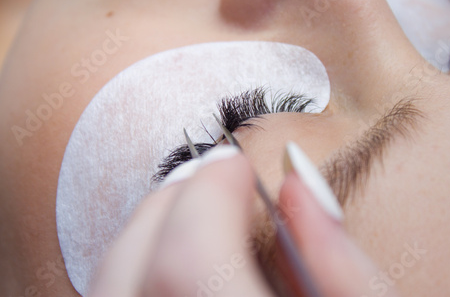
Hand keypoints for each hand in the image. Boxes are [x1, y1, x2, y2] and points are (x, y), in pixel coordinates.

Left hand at [88, 145, 400, 296]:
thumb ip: (340, 265)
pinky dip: (136, 263)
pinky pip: (113, 293)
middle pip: (133, 264)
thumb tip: (295, 180)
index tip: (235, 165)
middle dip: (171, 201)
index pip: (186, 262)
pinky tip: (177, 257)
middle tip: (213, 179)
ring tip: (195, 210)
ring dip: (150, 228)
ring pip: (110, 277)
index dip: (209, 196)